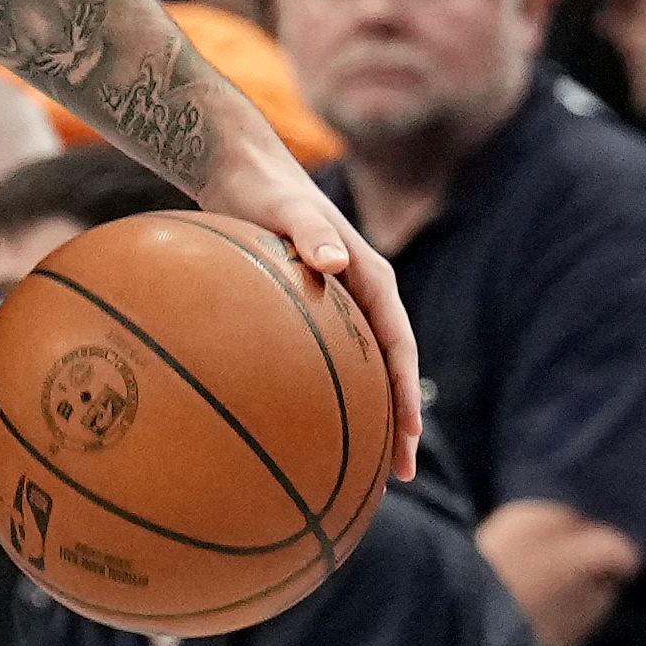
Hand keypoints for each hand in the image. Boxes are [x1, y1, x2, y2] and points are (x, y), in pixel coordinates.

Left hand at [202, 145, 423, 483]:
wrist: (238, 170)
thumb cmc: (263, 189)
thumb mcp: (287, 208)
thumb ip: (311, 233)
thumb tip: (334, 261)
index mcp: (371, 278)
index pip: (399, 345)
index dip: (405, 392)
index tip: (407, 434)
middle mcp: (361, 296)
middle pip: (388, 370)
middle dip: (396, 423)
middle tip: (397, 475)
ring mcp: (337, 306)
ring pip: (360, 371)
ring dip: (365, 417)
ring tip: (360, 470)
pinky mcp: (309, 310)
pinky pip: (322, 362)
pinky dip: (323, 395)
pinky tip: (299, 429)